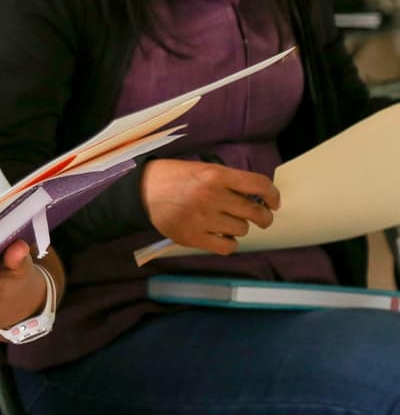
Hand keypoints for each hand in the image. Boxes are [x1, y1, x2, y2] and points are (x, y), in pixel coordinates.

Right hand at [142, 159, 278, 253]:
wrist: (140, 192)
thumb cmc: (171, 177)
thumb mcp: (200, 168)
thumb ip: (226, 180)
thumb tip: (254, 195)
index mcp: (215, 175)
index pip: (258, 185)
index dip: (273, 194)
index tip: (273, 201)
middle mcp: (213, 197)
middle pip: (255, 212)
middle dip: (263, 216)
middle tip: (260, 217)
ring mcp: (203, 219)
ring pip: (242, 230)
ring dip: (240, 227)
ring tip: (228, 222)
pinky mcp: (193, 237)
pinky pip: (227, 246)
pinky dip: (229, 243)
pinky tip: (222, 236)